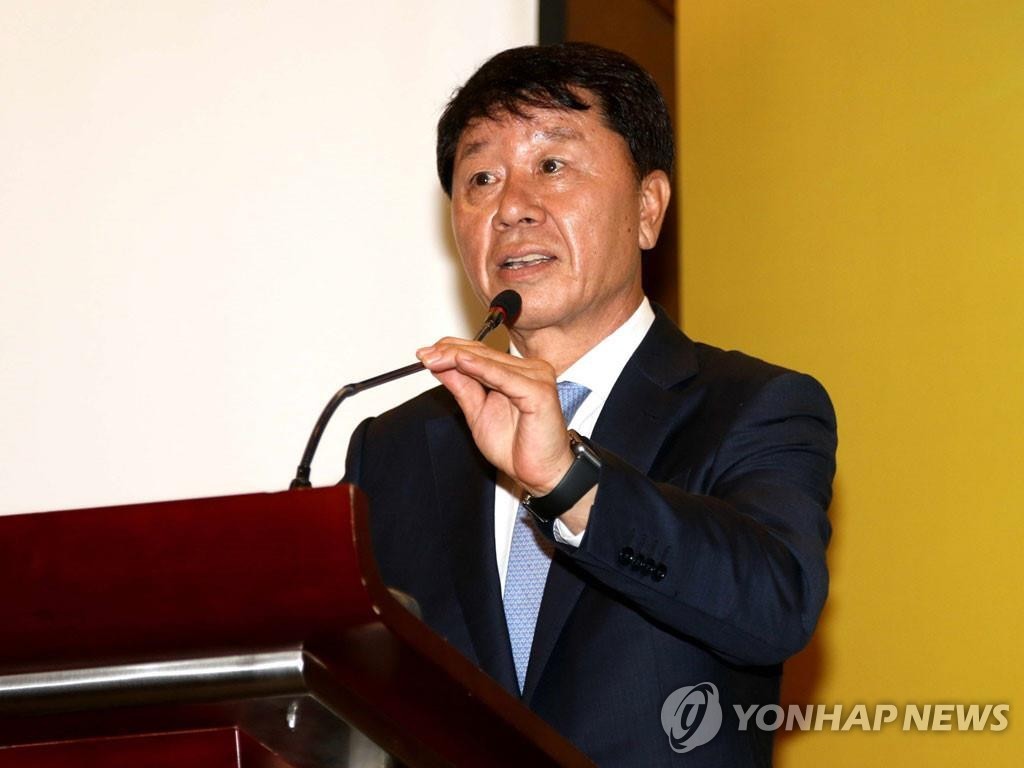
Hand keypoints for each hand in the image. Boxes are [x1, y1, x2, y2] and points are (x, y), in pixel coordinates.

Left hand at [416, 338, 573, 495]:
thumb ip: (463, 387)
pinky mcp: (539, 391)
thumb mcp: (478, 412)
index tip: (425, 356)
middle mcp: (530, 370)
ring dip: (458, 359)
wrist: (540, 474)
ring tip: (434, 358)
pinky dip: (482, 369)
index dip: (450, 351)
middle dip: (449, 353)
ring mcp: (537, 377)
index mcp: (517, 372)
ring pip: (490, 362)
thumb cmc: (518, 447)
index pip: (480, 353)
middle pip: (483, 354)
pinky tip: (462, 362)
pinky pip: (504, 377)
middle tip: (424, 356)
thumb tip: (441, 366)